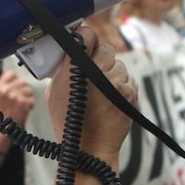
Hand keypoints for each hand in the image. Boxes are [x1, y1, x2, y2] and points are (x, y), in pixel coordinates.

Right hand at [0, 69, 34, 125]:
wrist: (6, 124)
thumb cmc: (5, 109)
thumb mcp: (0, 93)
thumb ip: (7, 82)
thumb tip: (18, 73)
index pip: (12, 73)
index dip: (16, 79)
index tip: (16, 86)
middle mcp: (5, 90)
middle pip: (22, 81)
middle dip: (23, 89)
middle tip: (19, 97)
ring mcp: (14, 96)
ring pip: (29, 89)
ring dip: (28, 96)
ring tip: (22, 103)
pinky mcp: (22, 103)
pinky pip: (32, 99)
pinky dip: (31, 104)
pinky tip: (25, 107)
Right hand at [45, 26, 136, 158]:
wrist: (91, 149)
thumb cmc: (68, 122)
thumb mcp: (53, 92)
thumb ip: (63, 68)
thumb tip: (69, 50)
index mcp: (77, 70)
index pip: (86, 34)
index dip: (84, 36)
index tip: (82, 41)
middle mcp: (99, 73)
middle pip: (104, 48)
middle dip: (98, 56)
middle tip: (90, 68)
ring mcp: (118, 84)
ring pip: (118, 63)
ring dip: (111, 71)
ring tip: (100, 88)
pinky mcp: (131, 93)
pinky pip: (127, 78)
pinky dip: (120, 84)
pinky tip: (110, 96)